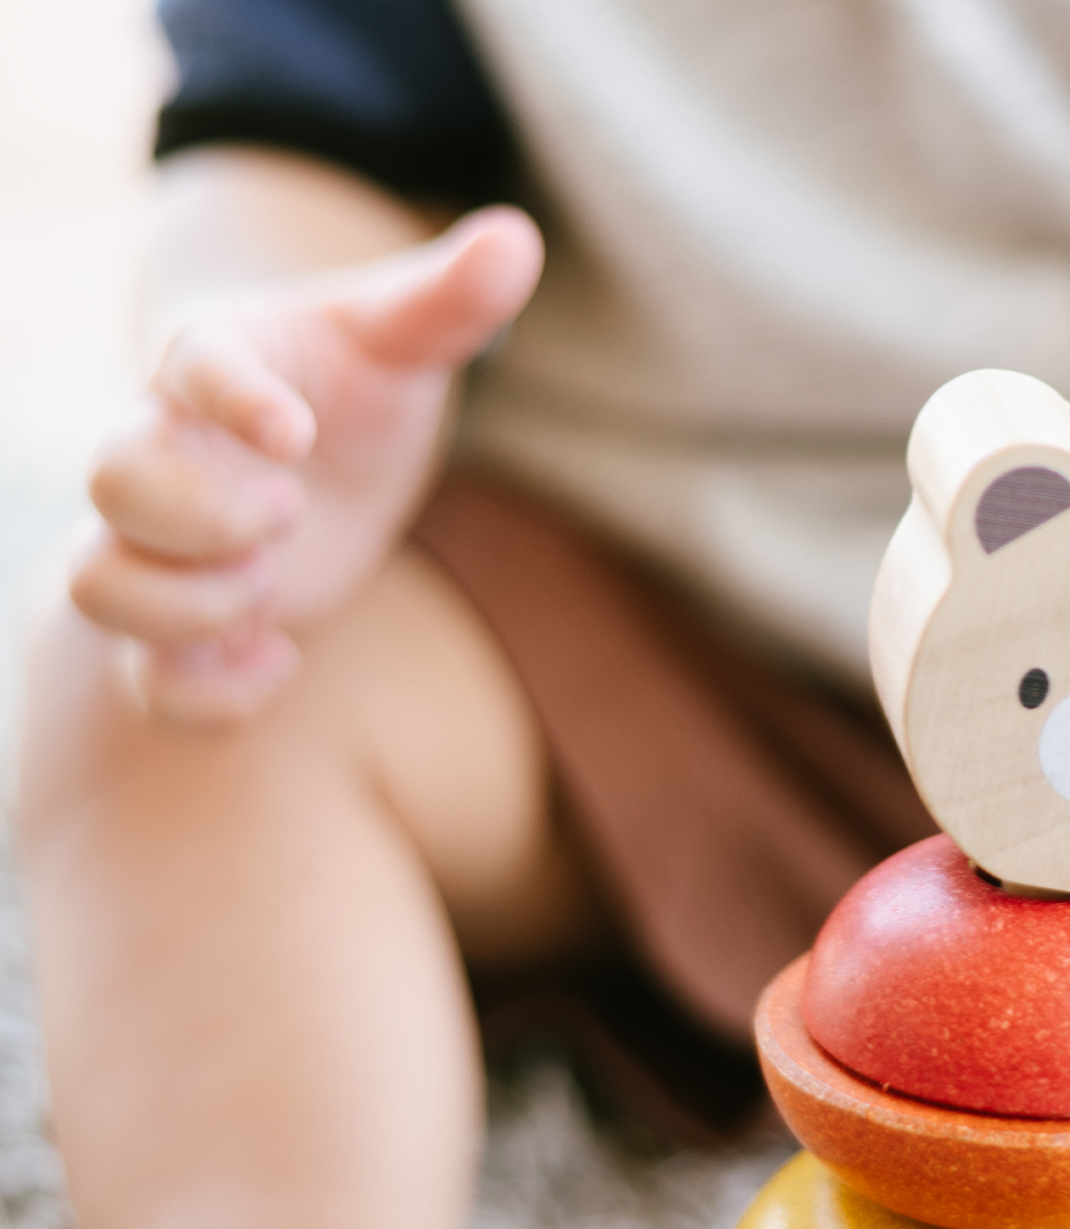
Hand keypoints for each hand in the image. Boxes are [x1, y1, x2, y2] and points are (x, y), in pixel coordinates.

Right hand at [69, 207, 543, 722]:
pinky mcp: (183, 627)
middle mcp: (164, 451)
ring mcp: (161, 546)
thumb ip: (449, 298)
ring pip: (95, 585)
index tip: (294, 432)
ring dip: (184, 608)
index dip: (230, 399)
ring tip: (270, 594)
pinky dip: (205, 693)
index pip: (186, 363)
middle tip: (290, 514)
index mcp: (211, 363)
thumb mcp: (404, 343)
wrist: (324, 459)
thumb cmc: (355, 390)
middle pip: (110, 480)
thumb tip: (518, 237)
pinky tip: (281, 663)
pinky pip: (147, 680)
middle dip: (200, 515)